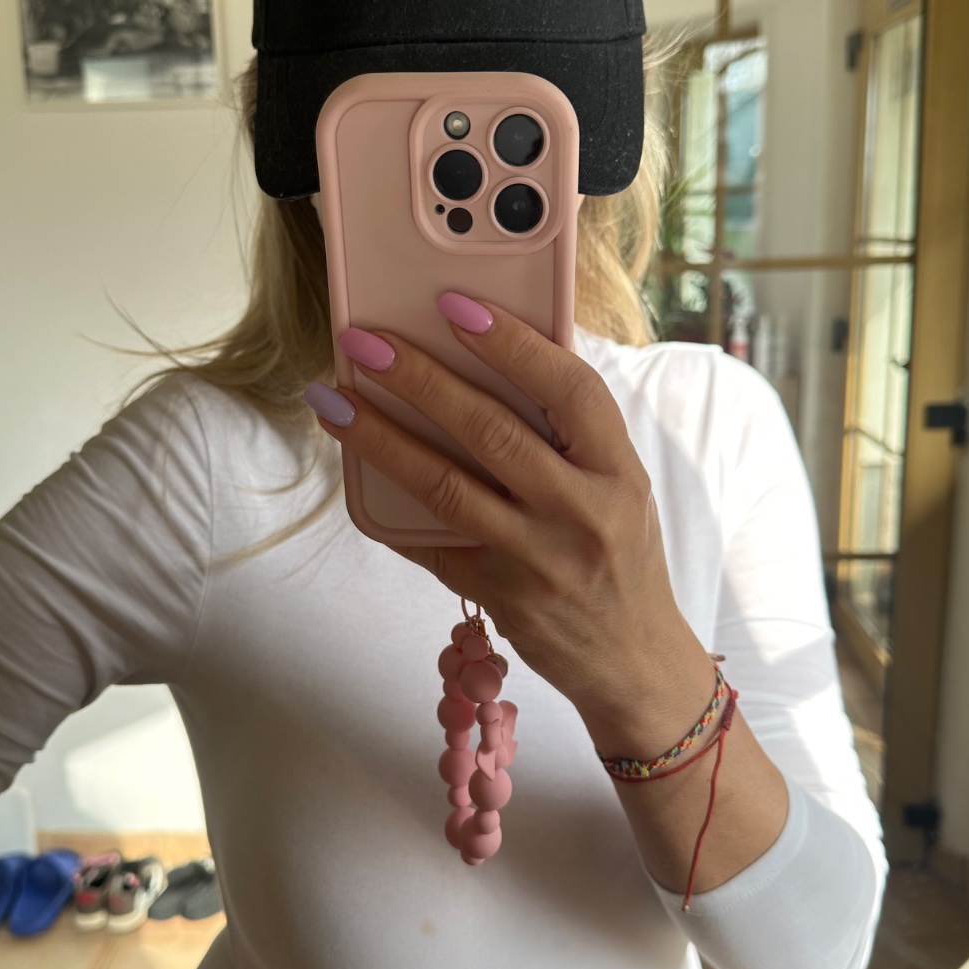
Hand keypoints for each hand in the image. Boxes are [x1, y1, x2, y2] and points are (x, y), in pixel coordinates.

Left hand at [306, 294, 711, 756]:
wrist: (635, 662)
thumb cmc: (621, 557)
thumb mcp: (621, 489)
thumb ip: (572, 436)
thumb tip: (493, 364)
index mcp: (619, 471)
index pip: (569, 391)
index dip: (513, 344)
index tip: (456, 306)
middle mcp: (582, 512)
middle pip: (491, 433)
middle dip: (420, 380)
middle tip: (364, 342)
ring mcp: (537, 560)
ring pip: (447, 488)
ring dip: (381, 439)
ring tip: (334, 401)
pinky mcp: (500, 597)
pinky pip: (432, 544)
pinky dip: (390, 508)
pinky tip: (354, 472)